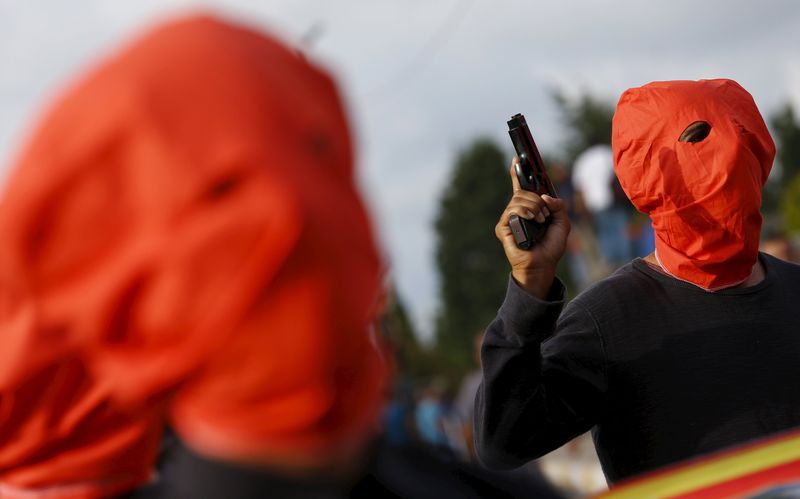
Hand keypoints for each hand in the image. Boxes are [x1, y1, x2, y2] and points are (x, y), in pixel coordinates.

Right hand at [495, 157, 570, 298]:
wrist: (543, 265)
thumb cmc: (551, 246)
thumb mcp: (563, 222)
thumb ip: (559, 206)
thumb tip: (545, 196)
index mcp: (530, 208)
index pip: (521, 186)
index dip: (518, 172)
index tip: (517, 158)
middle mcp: (517, 211)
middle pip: (522, 192)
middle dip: (537, 199)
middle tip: (545, 214)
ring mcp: (509, 218)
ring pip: (518, 199)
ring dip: (534, 207)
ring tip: (540, 220)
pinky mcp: (503, 227)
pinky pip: (511, 210)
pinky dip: (524, 212)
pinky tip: (532, 219)